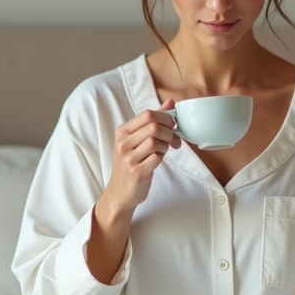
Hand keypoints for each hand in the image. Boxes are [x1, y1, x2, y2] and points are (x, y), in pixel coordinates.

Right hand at [100, 99, 181, 214]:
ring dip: (166, 145)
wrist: (121, 192)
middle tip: (172, 140)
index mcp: (122, 132)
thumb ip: (153, 121)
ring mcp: (129, 158)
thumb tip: (170, 102)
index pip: (147, 114)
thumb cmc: (132, 164)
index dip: (165, 118)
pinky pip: (157, 157)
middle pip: (153, 126)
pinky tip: (158, 160)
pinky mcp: (137, 171)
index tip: (171, 126)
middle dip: (169, 131)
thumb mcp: (137, 140)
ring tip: (163, 151)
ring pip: (156, 141)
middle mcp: (123, 143)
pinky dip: (162, 157)